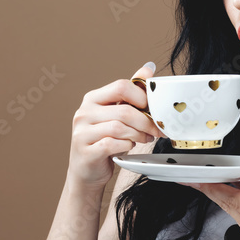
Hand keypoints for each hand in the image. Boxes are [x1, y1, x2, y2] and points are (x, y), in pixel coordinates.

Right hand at [66, 62, 164, 191]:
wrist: (86, 172)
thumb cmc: (104, 141)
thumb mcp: (117, 114)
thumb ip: (131, 92)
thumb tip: (149, 67)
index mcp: (92, 99)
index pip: (121, 86)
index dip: (142, 96)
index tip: (153, 108)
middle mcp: (84, 113)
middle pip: (124, 110)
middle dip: (146, 121)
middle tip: (157, 129)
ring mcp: (82, 132)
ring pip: (119, 128)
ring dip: (139, 134)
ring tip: (146, 138)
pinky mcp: (86, 151)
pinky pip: (112, 144)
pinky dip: (126, 145)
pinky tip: (130, 145)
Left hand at [181, 143, 239, 239]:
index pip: (232, 198)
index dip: (211, 184)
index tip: (195, 175)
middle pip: (228, 206)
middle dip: (210, 188)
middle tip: (193, 173)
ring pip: (235, 213)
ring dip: (225, 195)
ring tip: (213, 176)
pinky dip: (239, 204)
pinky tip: (239, 190)